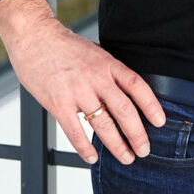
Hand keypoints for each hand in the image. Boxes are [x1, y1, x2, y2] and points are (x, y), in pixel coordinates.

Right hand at [0, 0, 165, 164]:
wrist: (34, 37)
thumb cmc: (63, 46)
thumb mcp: (95, 52)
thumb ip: (108, 72)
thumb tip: (124, 94)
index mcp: (107, 63)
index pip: (136, 86)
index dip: (151, 105)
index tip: (160, 122)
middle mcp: (95, 77)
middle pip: (124, 109)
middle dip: (137, 133)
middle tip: (144, 149)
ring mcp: (76, 91)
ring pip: (103, 124)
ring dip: (117, 145)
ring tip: (125, 157)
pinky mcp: (57, 102)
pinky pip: (75, 131)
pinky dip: (85, 147)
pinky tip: (92, 157)